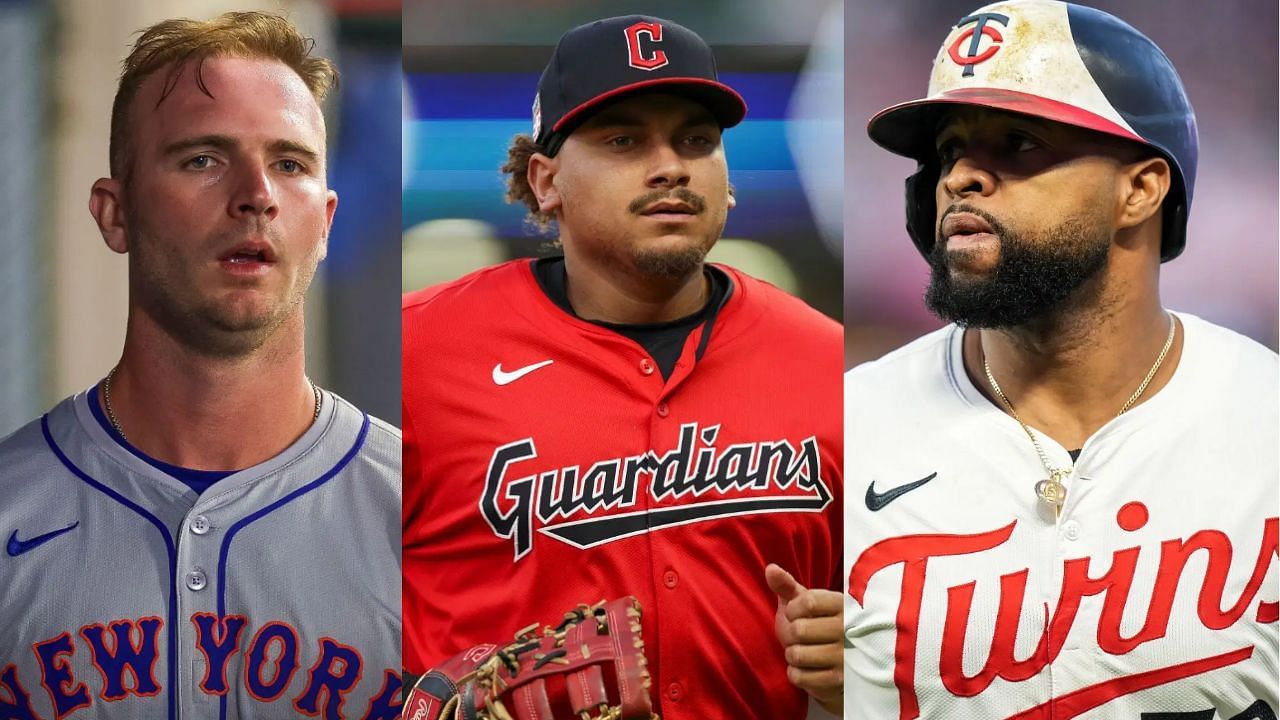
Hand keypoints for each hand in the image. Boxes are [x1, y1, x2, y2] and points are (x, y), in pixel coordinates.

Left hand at [767, 563, 842, 714]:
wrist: (842, 664)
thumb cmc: (819, 625)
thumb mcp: (806, 603)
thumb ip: (787, 586)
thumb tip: (769, 568)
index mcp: (844, 606)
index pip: (808, 602)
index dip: (792, 609)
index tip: (797, 614)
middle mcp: (849, 630)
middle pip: (799, 630)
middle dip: (791, 634)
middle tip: (802, 637)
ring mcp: (846, 657)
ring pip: (797, 654)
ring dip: (792, 654)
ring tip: (805, 651)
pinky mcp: (840, 681)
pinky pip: (800, 676)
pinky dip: (796, 673)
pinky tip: (808, 668)